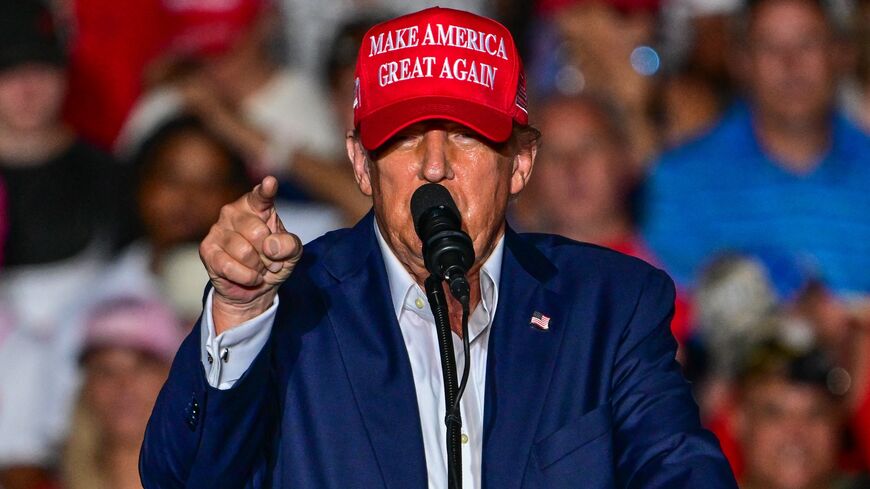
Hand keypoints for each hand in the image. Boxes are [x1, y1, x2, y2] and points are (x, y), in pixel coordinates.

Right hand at [199, 176, 301, 333]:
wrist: (254, 287)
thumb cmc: (273, 261)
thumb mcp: (291, 253)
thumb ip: (290, 244)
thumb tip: (271, 246)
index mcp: (256, 206)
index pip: (261, 196)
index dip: (266, 190)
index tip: (271, 182)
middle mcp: (234, 211)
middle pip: (257, 232)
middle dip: (268, 254)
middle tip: (270, 261)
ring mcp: (218, 229)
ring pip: (244, 252)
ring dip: (258, 267)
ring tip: (259, 268)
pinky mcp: (207, 249)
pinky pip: (229, 266)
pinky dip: (246, 277)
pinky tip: (249, 277)